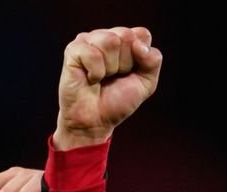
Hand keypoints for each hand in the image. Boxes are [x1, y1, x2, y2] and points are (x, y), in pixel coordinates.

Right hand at [55, 26, 161, 149]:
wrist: (95, 122)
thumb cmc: (117, 102)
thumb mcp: (146, 83)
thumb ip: (153, 60)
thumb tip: (138, 45)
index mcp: (125, 40)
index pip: (142, 34)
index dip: (141, 57)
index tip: (130, 73)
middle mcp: (107, 36)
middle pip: (126, 36)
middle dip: (124, 63)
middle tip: (113, 77)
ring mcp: (89, 40)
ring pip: (110, 41)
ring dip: (110, 68)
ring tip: (101, 78)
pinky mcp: (73, 50)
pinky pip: (93, 54)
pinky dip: (95, 72)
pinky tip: (90, 78)